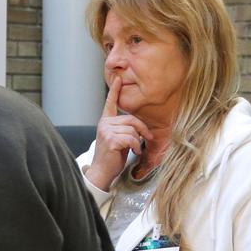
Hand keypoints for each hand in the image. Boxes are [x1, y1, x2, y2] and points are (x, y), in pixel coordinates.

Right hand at [85, 75, 154, 190]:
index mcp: (105, 122)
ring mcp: (106, 131)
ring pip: (132, 130)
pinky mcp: (111, 140)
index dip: (114, 91)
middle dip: (143, 130)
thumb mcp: (118, 139)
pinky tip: (133, 152)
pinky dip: (136, 146)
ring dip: (138, 141)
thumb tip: (140, 129)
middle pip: (131, 119)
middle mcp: (104, 124)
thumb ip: (124, 129)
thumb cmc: (111, 157)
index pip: (110, 103)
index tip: (117, 79)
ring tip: (134, 149)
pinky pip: (131, 138)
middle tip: (148, 139)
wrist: (102, 171)